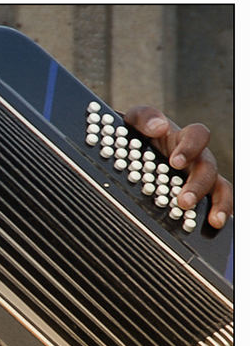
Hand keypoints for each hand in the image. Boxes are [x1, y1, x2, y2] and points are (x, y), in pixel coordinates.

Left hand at [123, 106, 232, 228]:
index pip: (198, 135)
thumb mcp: (133, 122)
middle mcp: (194, 158)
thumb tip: (159, 127)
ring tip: (213, 221)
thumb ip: (144, 118)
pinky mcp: (194, 195)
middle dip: (197, 185)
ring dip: (218, 203)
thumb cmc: (135, 136)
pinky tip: (214, 227)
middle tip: (184, 202)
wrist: (126, 151)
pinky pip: (212, 204)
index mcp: (181, 138)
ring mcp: (196, 178)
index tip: (175, 162)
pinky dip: (217, 214)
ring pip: (218, 187)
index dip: (190, 147)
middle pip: (208, 168)